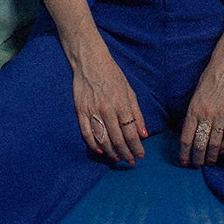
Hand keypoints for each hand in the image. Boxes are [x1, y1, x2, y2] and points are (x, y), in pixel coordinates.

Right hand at [69, 48, 147, 165]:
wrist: (90, 62)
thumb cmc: (113, 75)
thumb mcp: (130, 91)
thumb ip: (137, 113)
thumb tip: (143, 134)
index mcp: (121, 104)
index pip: (130, 133)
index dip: (136, 147)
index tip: (140, 155)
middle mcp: (107, 110)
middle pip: (117, 139)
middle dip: (126, 153)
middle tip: (131, 161)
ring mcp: (92, 112)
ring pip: (102, 140)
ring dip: (111, 152)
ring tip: (118, 158)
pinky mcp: (80, 111)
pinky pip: (86, 133)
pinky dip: (93, 145)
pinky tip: (100, 151)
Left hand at [179, 57, 223, 167]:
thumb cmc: (210, 78)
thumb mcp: (195, 96)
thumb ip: (193, 114)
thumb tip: (191, 133)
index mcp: (193, 110)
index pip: (186, 138)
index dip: (184, 153)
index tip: (184, 162)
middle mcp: (206, 114)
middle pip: (200, 144)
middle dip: (197, 158)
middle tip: (197, 165)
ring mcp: (221, 114)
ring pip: (215, 142)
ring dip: (212, 156)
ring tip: (210, 163)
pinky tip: (223, 151)